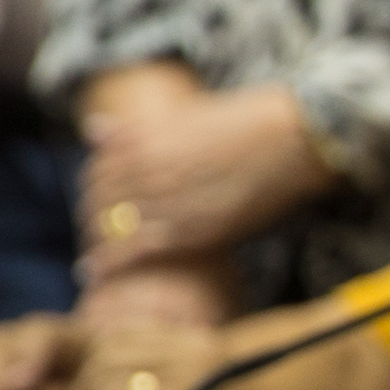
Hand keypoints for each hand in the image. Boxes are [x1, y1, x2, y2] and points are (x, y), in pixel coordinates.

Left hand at [78, 70, 334, 279]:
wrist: (298, 138)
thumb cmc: (252, 121)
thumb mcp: (188, 115)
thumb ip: (138, 129)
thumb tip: (91, 129)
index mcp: (144, 136)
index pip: (97, 168)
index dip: (92, 188)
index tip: (96, 202)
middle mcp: (146, 167)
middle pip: (98, 200)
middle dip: (91, 219)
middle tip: (95, 234)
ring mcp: (167, 199)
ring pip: (109, 227)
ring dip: (96, 243)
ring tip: (95, 257)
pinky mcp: (189, 229)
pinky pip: (133, 250)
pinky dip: (109, 263)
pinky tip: (94, 274)